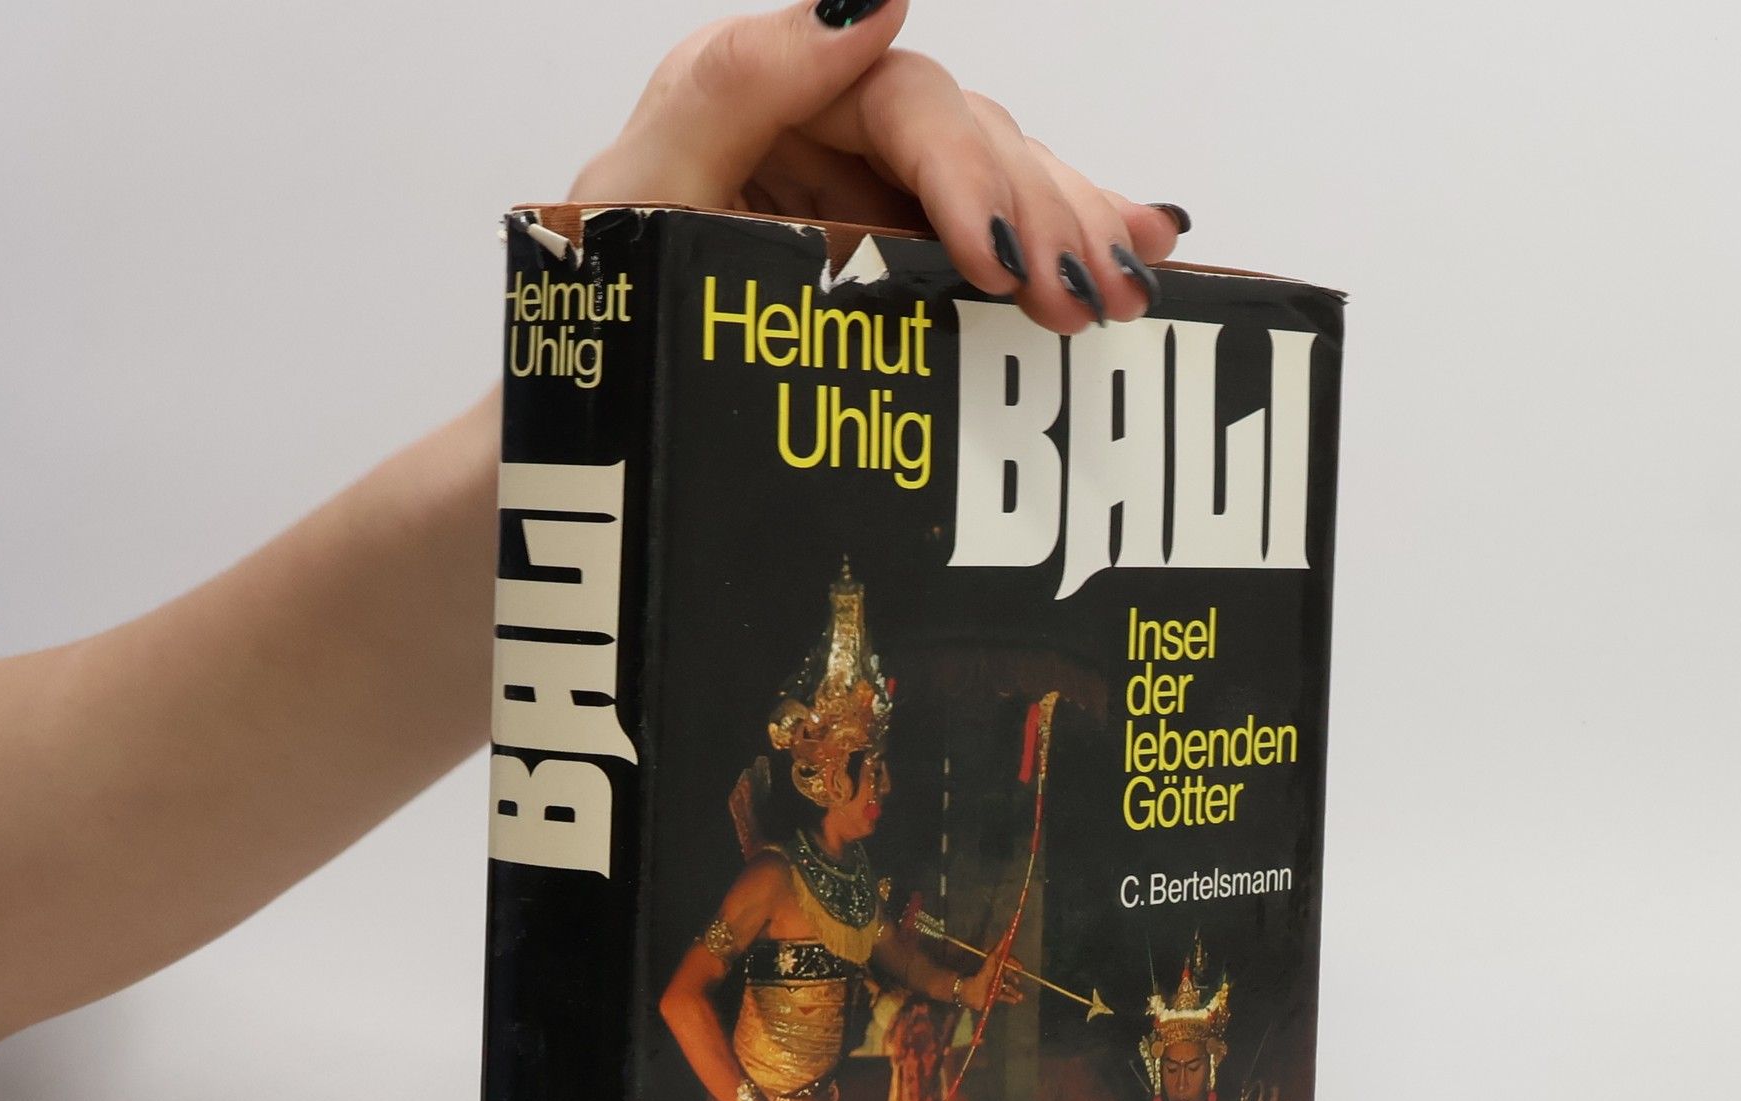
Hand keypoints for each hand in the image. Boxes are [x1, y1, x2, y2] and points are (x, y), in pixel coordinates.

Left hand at [567, 1, 1184, 334]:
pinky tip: (1146, 247)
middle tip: (1083, 299)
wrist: (593, 419)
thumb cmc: (601, 307)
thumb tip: (870, 0)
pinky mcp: (903, 262)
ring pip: (1003, 186)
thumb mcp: (638, 193)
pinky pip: (997, 238)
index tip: (996, 253)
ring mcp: (876, 197)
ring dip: (1075, 232)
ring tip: (1129, 289)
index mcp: (774, 94)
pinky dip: (1068, 241)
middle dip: (1039, 216)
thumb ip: (733, 86)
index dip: (964, 170)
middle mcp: (837, 133)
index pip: (901, 102)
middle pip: (972, 141)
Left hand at [967, 930, 1025, 1007]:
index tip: (1021, 967)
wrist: (969, 991)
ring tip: (1021, 996)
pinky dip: (1010, 999)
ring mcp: (995, 986)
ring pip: (1008, 987)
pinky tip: (1016, 1001)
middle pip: (1008, 975)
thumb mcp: (990, 960)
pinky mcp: (993, 996)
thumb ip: (998, 948)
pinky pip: (1004, 997)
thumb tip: (1005, 933)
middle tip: (1018, 981)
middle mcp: (995, 975)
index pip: (1007, 962)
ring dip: (1015, 991)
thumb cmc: (980, 974)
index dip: (1014, 963)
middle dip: (1014, 978)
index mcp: (995, 966)